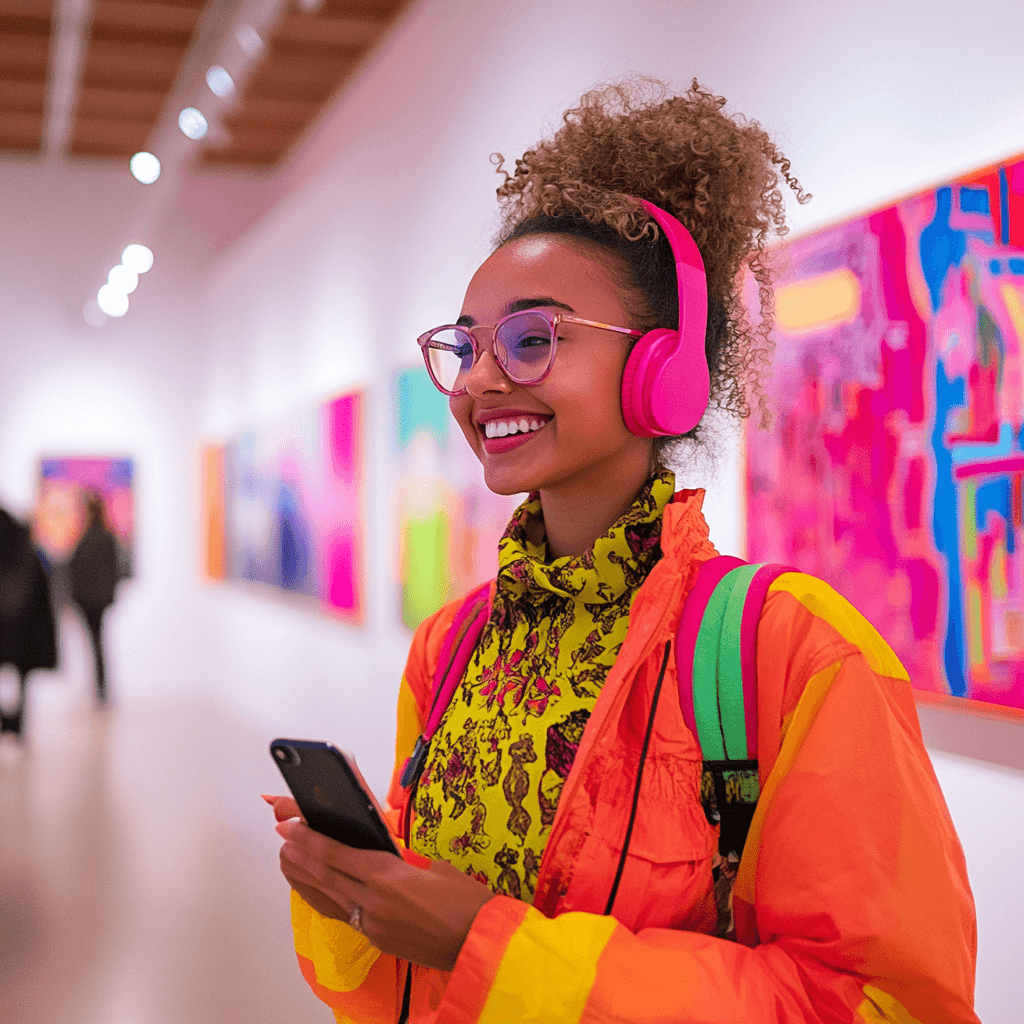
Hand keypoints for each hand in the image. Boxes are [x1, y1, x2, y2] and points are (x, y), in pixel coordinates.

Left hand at [264, 796, 495, 970]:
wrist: (478, 943)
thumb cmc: (466, 901)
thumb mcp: (435, 868)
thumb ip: (405, 863)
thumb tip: (387, 862)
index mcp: (389, 876)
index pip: (338, 854)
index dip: (310, 839)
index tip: (290, 825)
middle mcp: (374, 900)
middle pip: (326, 874)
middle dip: (300, 854)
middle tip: (281, 837)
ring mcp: (372, 923)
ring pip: (329, 896)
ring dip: (305, 877)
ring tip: (287, 860)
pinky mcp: (377, 939)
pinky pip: (342, 914)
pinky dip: (324, 898)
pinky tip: (314, 890)